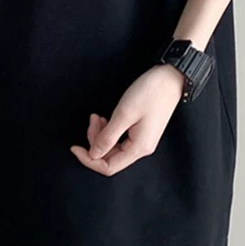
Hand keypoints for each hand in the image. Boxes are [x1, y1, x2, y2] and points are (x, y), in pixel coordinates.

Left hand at [70, 65, 184, 175]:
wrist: (170, 78)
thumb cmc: (150, 93)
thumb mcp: (124, 114)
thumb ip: (107, 136)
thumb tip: (93, 154)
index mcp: (139, 148)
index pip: (108, 167)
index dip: (89, 160)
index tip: (74, 147)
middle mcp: (141, 148)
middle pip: (109, 157)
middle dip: (94, 141)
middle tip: (92, 120)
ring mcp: (141, 140)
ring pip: (113, 147)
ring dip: (101, 134)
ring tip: (97, 116)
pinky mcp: (140, 131)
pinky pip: (119, 139)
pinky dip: (108, 130)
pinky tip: (105, 118)